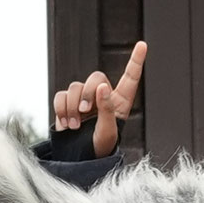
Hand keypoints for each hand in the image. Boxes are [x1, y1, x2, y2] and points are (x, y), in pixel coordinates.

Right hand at [52, 40, 146, 157]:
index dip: (136, 61)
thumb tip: (102, 86)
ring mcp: (83, 99)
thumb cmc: (99, 147)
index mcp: (120, 102)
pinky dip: (61, 109)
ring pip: (75, 86)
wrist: (78, 158)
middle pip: (96, 77)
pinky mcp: (66, 103)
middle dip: (88, 93)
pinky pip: (60, 96)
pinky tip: (65, 125)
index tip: (143, 44)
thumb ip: (107, 110)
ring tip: (74, 126)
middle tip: (85, 112)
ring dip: (72, 106)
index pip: (130, 78)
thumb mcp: (108, 132)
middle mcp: (102, 96)